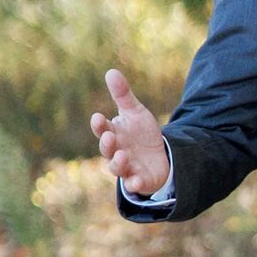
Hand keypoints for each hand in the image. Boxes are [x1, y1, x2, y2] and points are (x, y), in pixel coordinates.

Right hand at [89, 68, 171, 198]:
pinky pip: (134, 185)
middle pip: (107, 150)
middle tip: (110, 137)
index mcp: (114, 134)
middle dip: (107, 144)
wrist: (159, 157)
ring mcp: (127, 168)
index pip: (103, 129)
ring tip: (123, 155)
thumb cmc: (141, 134)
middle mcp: (116, 152)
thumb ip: (123, 95)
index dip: (99, 125)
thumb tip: (111, 71)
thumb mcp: (135, 113)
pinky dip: (134, 184)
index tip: (98, 117)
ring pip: (117, 168)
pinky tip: (136, 182)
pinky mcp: (138, 181)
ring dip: (118, 162)